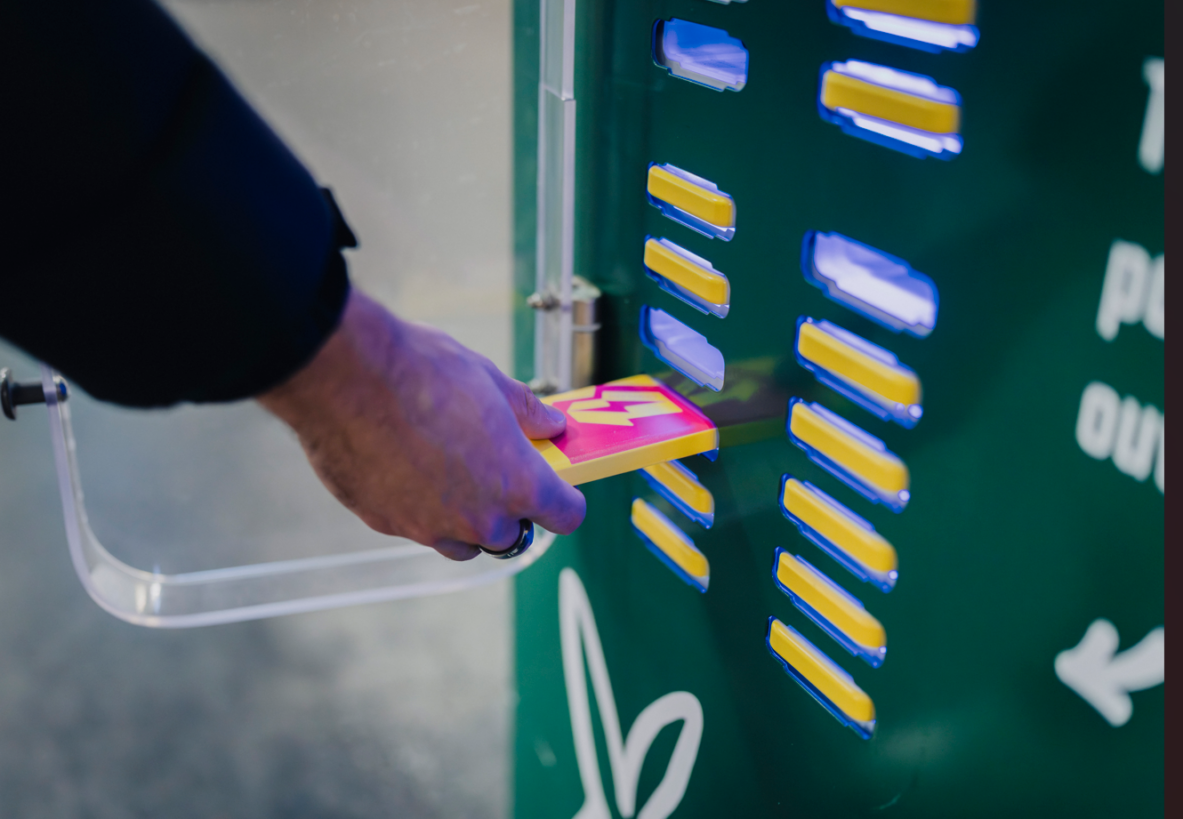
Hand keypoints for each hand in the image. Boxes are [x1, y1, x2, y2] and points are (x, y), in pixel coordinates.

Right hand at [258, 289, 585, 559]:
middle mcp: (478, 519)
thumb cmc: (424, 373)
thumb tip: (551, 425)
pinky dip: (420, 509)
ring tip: (450, 472)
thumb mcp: (491, 381)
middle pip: (512, 535)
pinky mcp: (387, 524)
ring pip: (463, 543)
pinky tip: (406, 468)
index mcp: (518, 484)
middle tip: (495, 469)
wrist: (347, 378)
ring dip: (467, 520)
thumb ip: (527, 413)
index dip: (565, 502)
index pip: (565, 517)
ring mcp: (430, 528)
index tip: (558, 488)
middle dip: (510, 509)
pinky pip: (417, 528)